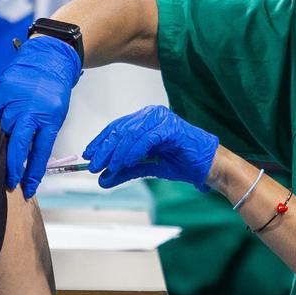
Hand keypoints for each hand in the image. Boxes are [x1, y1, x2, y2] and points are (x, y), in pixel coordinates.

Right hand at [0, 36, 81, 198]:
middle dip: (13, 168)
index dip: (33, 174)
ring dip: (5, 137)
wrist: (47, 59)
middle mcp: (31, 111)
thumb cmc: (53, 90)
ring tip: (9, 134)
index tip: (27, 189)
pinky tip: (5, 112)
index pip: (40, 153)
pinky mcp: (1, 91)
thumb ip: (41, 134)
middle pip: (18, 147)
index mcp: (49, 119)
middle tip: (10, 182)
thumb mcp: (56, 115)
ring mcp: (14, 101)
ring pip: (3, 129)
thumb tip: (26, 158)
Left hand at [83, 106, 218, 191]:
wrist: (207, 167)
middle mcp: (152, 115)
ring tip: (107, 167)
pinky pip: (146, 138)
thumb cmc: (181, 162)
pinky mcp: (170, 127)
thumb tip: (103, 179)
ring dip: (117, 152)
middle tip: (93, 165)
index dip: (100, 141)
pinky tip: (125, 163)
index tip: (88, 155)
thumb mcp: (146, 167)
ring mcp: (162, 119)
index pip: (117, 128)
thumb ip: (125, 170)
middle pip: (121, 129)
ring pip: (131, 133)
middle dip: (105, 149)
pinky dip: (133, 151)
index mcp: (146, 120)